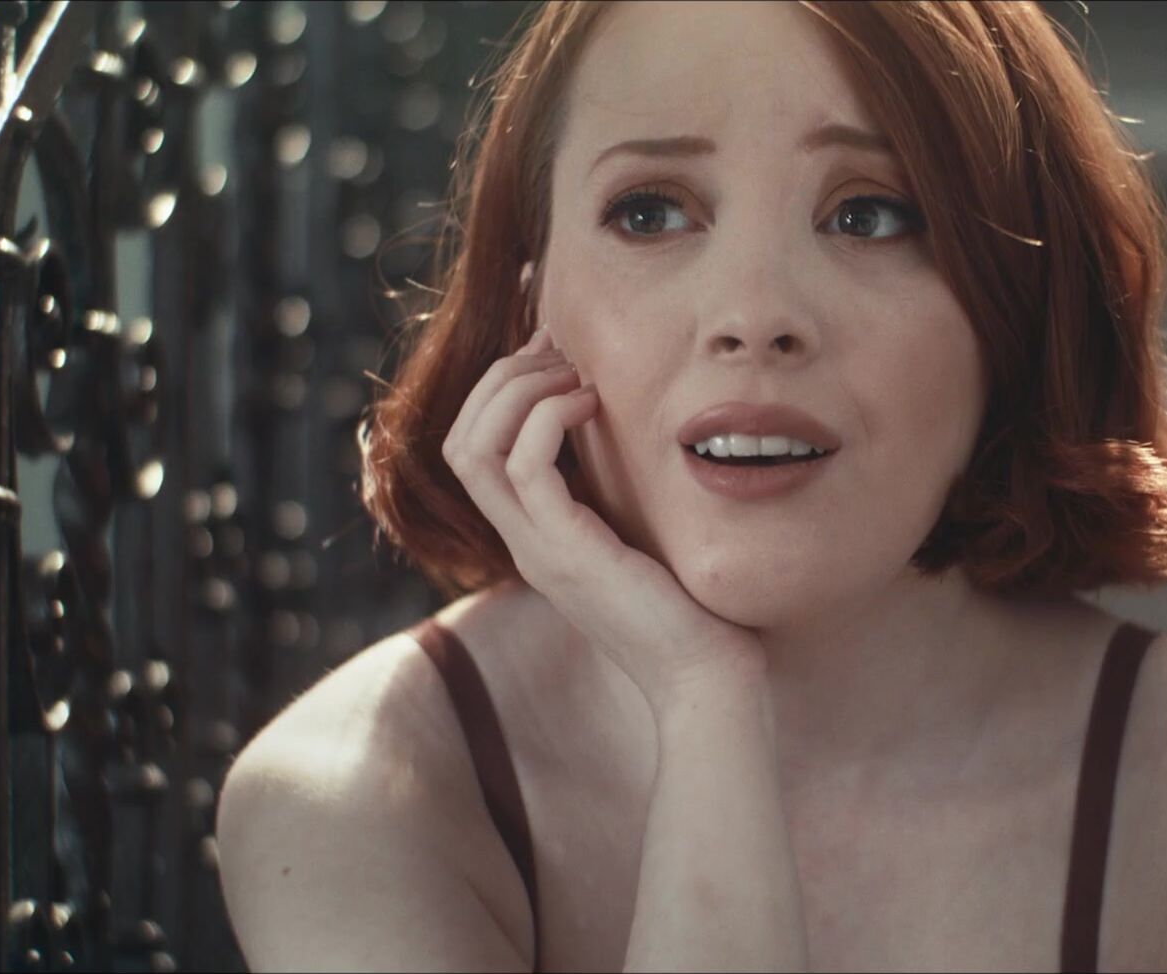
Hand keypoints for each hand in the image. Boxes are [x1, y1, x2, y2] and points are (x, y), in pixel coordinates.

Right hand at [441, 327, 767, 710]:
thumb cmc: (696, 610)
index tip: (554, 350)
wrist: (706, 680)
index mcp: (537, 537)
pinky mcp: (568, 553)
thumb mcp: (648, 537)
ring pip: (473, 448)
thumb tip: (640, 434)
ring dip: (516, 389)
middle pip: (460, 441)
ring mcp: (538, 549)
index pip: (475, 450)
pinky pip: (524, 468)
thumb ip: (628, 494)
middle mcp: (525, 542)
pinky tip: (592, 400)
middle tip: (558, 348)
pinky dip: (547, 418)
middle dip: (501, 377)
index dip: (501, 389)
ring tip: (573, 369)